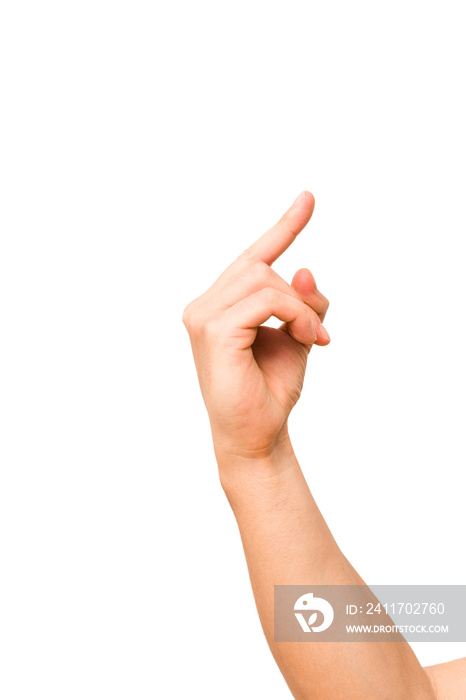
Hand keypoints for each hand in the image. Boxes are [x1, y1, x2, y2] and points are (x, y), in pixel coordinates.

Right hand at [182, 191, 329, 460]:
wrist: (257, 434)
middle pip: (260, 267)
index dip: (283, 227)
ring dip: (300, 308)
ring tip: (314, 338)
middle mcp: (203, 306)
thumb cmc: (270, 390)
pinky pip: (265, 300)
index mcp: (218, 305)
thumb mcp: (298, 335)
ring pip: (265, 280)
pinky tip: (306, 339)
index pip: (252, 258)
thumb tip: (302, 268)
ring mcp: (203, 316)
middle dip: (298, 295)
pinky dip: (294, 315)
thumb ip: (301, 302)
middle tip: (319, 331)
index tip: (309, 198)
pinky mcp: (213, 329)